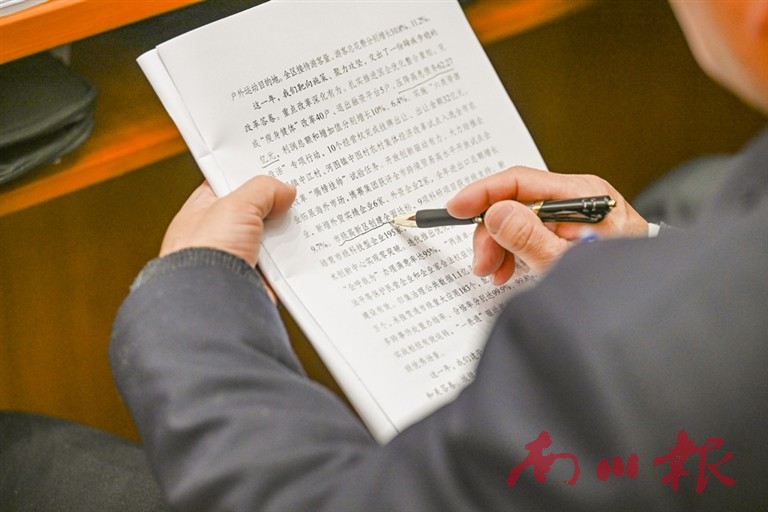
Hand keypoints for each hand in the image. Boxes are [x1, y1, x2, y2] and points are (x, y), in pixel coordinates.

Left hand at [160, 176, 295, 266]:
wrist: (213, 300)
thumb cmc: (206, 254)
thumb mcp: (235, 205)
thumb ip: (261, 190)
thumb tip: (285, 190)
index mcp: (202, 211)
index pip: (227, 183)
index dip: (249, 173)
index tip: (274, 164)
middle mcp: (219, 234)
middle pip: (255, 209)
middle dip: (274, 202)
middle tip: (295, 189)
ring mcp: (239, 256)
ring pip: (272, 235)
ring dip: (286, 229)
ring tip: (305, 215)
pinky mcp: (258, 277)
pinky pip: (282, 260)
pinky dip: (292, 254)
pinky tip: (305, 243)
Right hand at [445, 166, 646, 282]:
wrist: (643, 305)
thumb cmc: (615, 285)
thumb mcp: (563, 264)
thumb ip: (529, 237)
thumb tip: (496, 212)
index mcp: (582, 195)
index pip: (520, 181)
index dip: (483, 193)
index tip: (457, 207)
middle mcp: (578, 197)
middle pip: (516, 201)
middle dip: (491, 232)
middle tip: (482, 263)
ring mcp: (574, 212)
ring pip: (519, 218)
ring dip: (500, 244)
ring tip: (497, 273)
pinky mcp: (570, 228)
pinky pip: (530, 230)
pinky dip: (514, 249)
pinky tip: (510, 269)